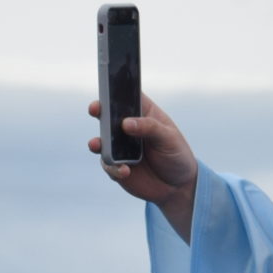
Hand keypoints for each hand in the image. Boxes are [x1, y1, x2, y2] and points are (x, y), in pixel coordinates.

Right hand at [87, 95, 200, 241]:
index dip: (117, 89)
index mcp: (144, 114)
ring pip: (102, 140)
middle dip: (99, 110)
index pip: (128, 97)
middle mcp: (128, 128)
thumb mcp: (169, 139)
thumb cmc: (177, 155)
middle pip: (108, 115)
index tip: (109, 86)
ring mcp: (119, 146)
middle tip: (95, 109)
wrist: (177, 187)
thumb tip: (126, 123)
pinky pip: (107, 164)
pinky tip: (125, 171)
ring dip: (98, 142)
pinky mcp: (115, 165)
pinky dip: (113, 167)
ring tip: (98, 145)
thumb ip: (150, 128)